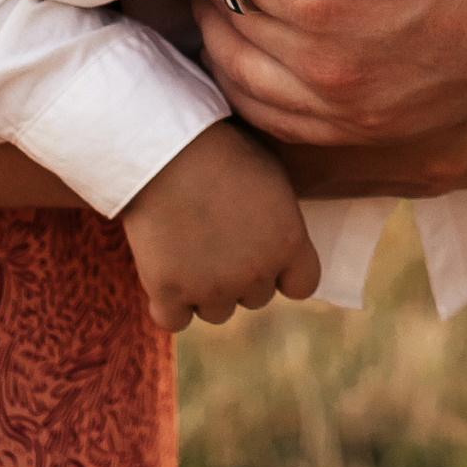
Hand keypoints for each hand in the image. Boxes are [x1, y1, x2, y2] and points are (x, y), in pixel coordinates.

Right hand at [120, 119, 322, 332]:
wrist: (164, 147)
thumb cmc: (220, 149)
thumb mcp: (270, 176)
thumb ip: (280, 219)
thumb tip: (279, 240)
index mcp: (289, 242)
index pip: (303, 285)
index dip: (284, 272)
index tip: (265, 254)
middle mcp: (256, 273)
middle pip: (255, 297)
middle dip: (240, 275)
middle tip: (216, 238)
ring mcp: (212, 287)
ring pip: (216, 311)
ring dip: (205, 290)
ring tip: (187, 248)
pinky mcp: (169, 292)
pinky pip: (173, 319)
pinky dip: (167, 302)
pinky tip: (164, 272)